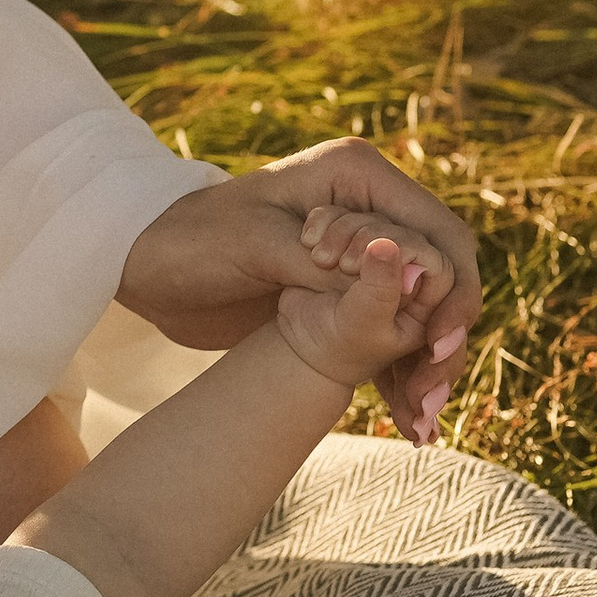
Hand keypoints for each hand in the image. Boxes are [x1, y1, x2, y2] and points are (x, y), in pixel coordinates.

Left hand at [116, 142, 478, 443]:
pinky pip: (392, 330)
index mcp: (358, 175)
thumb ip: (331, 264)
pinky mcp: (344, 291)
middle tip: (430, 399)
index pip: (437, 232)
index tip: (440, 348)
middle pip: (442, 273)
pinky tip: (404, 419)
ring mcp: (360, 252)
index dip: (451, 291)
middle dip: (444, 337)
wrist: (145, 270)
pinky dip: (399, 370)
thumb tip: (404, 277)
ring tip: (419, 420)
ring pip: (422, 309)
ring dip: (426, 364)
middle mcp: (369, 207)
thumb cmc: (190, 241)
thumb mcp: (258, 246)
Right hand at [273, 223, 435, 394]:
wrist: (298, 345)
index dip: (409, 248)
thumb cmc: (335, 347)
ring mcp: (377, 257)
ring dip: (344, 230)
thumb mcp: (360, 324)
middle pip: (403, 234)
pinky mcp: (349, 243)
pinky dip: (325, 221)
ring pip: (373, 220)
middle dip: (372, 239)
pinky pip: (344, 214)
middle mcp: (407, 275)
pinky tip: (308, 239)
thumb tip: (387, 246)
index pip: (435, 262)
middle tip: (345, 264)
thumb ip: (378, 290)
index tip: (374, 255)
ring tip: (321, 258)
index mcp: (425, 302)